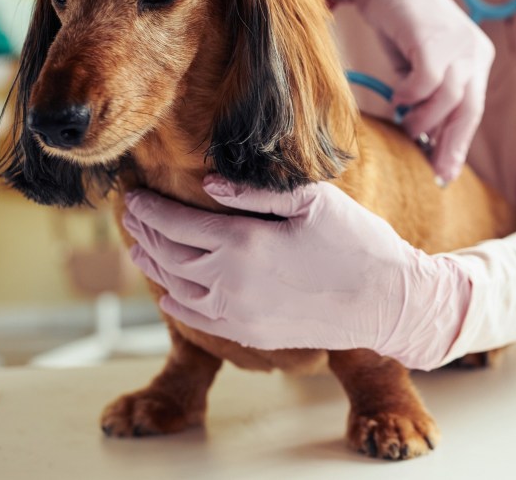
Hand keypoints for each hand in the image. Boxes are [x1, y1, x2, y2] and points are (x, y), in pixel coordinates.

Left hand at [122, 176, 471, 369]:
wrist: (386, 301)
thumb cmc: (357, 241)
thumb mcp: (312, 201)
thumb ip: (255, 191)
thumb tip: (208, 183)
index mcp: (244, 242)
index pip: (175, 223)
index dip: (148, 209)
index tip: (132, 196)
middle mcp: (231, 282)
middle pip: (167, 255)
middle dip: (143, 232)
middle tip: (130, 215)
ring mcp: (238, 313)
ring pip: (176, 287)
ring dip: (153, 264)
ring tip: (141, 247)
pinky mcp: (250, 333)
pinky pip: (197, 317)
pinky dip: (175, 299)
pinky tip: (170, 288)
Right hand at [316, 0, 494, 184]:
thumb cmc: (398, 23)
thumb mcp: (421, 65)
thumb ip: (429, 98)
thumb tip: (426, 140)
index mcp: (476, 58)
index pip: (472, 111)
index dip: (457, 144)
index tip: (443, 172)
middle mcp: (474, 51)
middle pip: (470, 112)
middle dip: (451, 146)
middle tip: (434, 172)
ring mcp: (457, 44)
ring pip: (449, 101)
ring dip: (423, 120)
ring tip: (405, 122)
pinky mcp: (434, 39)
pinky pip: (427, 83)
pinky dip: (411, 97)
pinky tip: (397, 98)